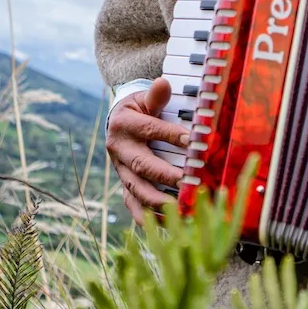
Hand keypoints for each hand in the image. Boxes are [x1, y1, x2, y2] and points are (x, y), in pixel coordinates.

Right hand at [106, 77, 188, 224]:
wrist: (117, 123)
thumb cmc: (139, 110)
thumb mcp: (144, 99)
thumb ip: (156, 95)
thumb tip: (163, 83)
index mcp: (124, 125)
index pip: (149, 129)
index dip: (169, 135)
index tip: (190, 141)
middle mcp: (119, 150)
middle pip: (141, 165)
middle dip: (164, 175)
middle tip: (186, 182)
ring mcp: (120, 171)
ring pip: (135, 189)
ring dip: (157, 200)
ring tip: (179, 207)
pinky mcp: (124, 186)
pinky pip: (132, 205)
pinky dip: (146, 217)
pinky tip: (165, 225)